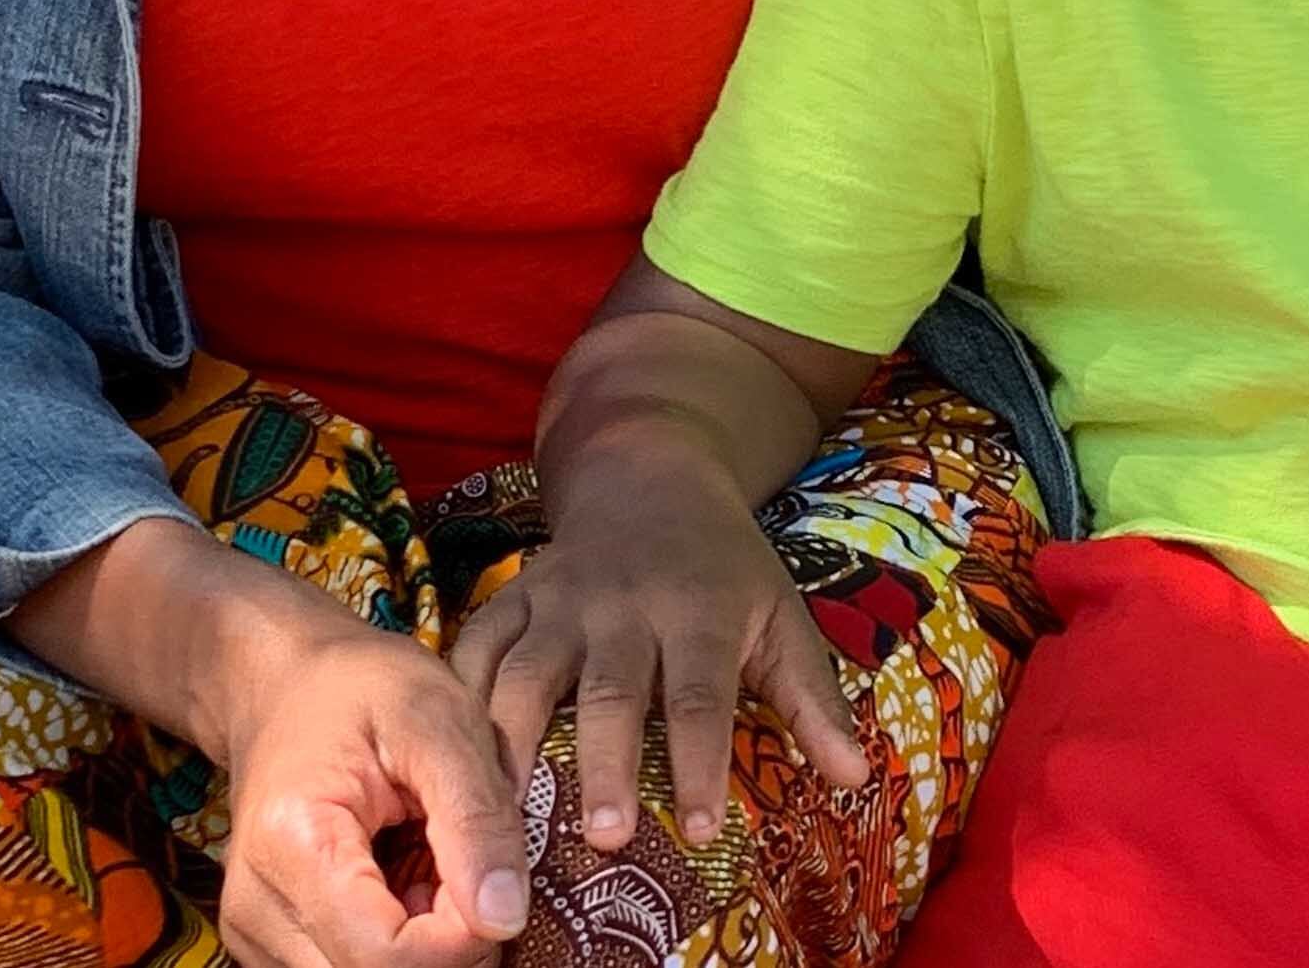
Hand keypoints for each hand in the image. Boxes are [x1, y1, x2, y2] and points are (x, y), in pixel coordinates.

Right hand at [185, 606, 531, 967]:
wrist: (286, 684)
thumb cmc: (362, 688)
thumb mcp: (439, 720)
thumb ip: (476, 818)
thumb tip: (504, 920)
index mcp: (291, 844)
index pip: (389, 959)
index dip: (465, 937)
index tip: (493, 876)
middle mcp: (254, 909)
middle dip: (449, 945)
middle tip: (469, 868)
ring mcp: (256, 936)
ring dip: (425, 948)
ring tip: (433, 867)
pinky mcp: (271, 948)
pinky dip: (400, 946)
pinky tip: (408, 885)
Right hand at [449, 457, 871, 855]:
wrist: (649, 472)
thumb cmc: (724, 564)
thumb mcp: (781, 614)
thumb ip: (813, 698)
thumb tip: (858, 778)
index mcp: (699, 611)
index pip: (702, 694)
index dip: (701, 761)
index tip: (703, 830)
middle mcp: (624, 605)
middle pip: (611, 691)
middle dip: (606, 763)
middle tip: (606, 837)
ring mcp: (560, 597)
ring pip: (529, 671)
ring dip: (516, 743)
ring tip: (509, 814)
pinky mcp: (512, 595)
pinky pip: (476, 644)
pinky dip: (459, 696)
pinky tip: (450, 754)